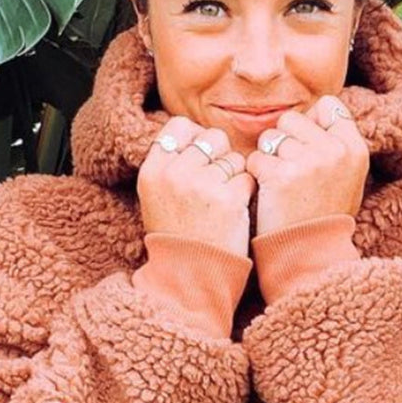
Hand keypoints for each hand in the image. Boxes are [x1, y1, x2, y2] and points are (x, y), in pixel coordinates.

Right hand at [137, 116, 253, 257]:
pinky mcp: (229, 198)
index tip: (200, 156)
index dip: (196, 137)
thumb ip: (170, 163)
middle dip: (220, 155)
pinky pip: (248, 178)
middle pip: (212, 137)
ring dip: (234, 175)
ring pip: (234, 157)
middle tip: (215, 182)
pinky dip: (246, 192)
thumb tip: (195, 133)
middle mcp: (175, 172)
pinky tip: (234, 210)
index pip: (179, 126)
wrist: (189, 276)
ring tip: (220, 201)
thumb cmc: (176, 235)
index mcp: (153, 170)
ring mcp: (202, 184)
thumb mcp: (156, 195)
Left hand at [246, 95, 368, 235]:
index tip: (307, 144)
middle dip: (284, 140)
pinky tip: (269, 194)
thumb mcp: (347, 176)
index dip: (312, 121)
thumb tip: (316, 111)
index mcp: (354, 148)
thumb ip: (335, 144)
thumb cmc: (324, 214)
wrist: (309, 255)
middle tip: (292, 171)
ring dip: (269, 158)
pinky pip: (255, 158)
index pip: (329, 105)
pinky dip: (256, 174)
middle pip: (292, 118)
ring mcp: (309, 161)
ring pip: (270, 137)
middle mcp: (335, 150)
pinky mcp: (281, 174)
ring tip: (282, 185)